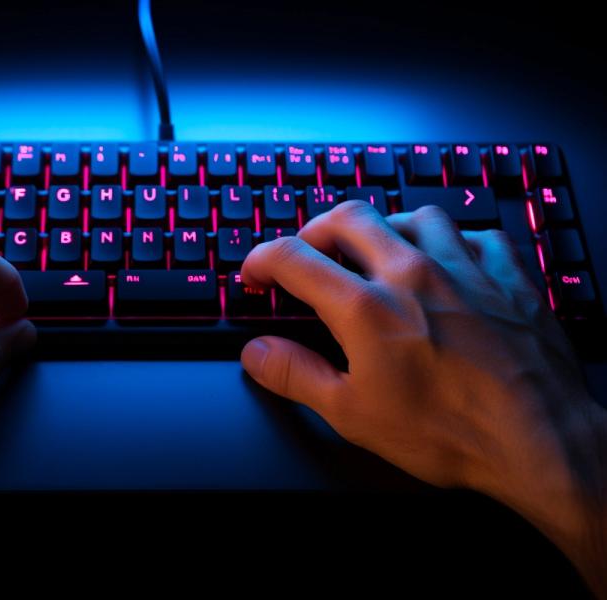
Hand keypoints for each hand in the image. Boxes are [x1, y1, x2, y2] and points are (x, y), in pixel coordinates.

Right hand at [240, 200, 606, 594]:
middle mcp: (412, 274)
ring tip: (377, 252)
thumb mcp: (352, 415)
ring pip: (414, 215)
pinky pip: (477, 233)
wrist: (539, 440)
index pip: (295, 258)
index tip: (256, 272)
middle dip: (316, 229)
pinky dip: (453, 240)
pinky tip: (448, 261)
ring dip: (385, 227)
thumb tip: (257, 352)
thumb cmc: (449, 433)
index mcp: (367, 308)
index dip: (262, 259)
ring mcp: (465, 269)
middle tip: (307, 252)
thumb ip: (296, 376)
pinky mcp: (509, 277)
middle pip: (350, 217)